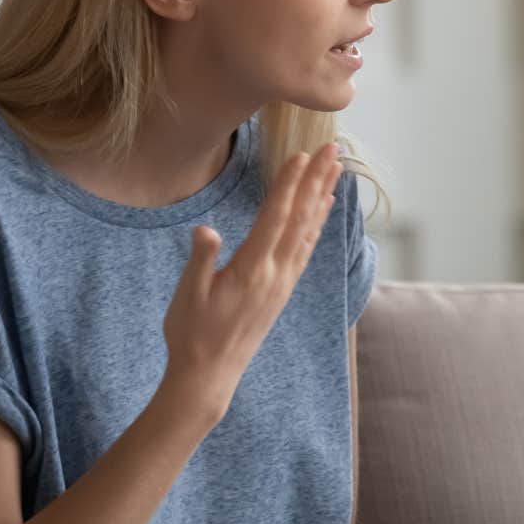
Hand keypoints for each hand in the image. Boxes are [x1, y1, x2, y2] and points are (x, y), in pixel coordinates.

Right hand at [161, 144, 342, 420]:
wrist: (209, 376)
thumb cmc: (191, 334)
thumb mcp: (188, 295)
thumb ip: (200, 261)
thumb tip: (206, 230)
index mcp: (251, 271)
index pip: (275, 218)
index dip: (289, 184)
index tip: (301, 154)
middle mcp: (275, 275)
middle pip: (300, 218)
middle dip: (316, 180)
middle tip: (331, 148)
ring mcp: (282, 283)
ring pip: (308, 231)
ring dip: (322, 196)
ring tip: (335, 169)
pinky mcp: (282, 291)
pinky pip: (305, 249)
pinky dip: (316, 223)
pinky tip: (322, 209)